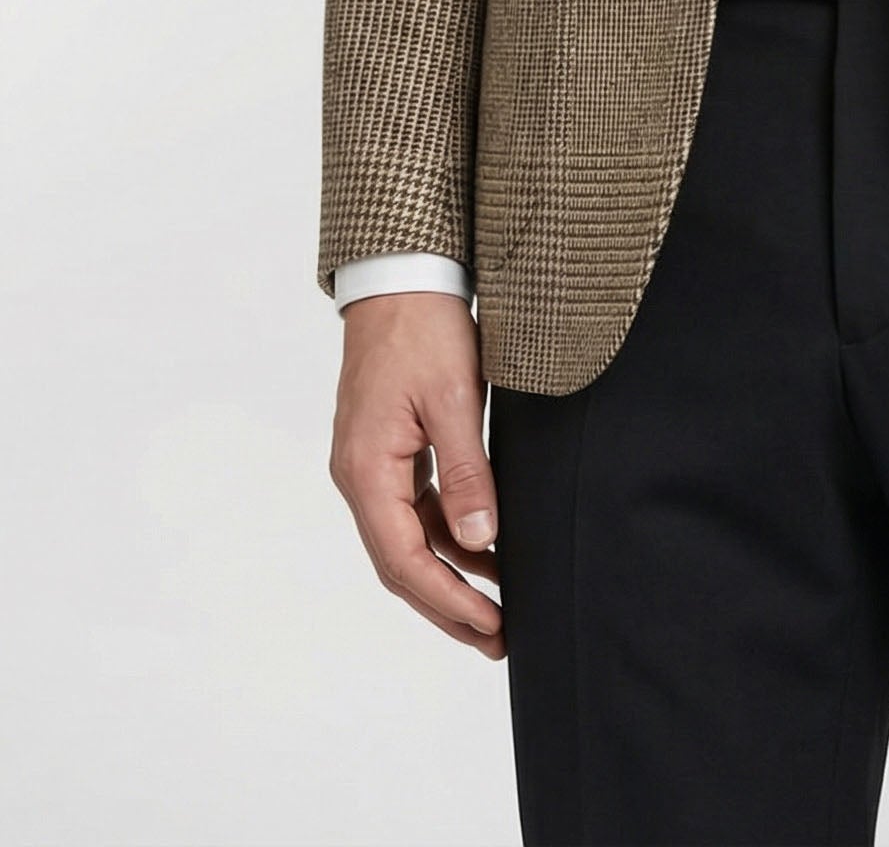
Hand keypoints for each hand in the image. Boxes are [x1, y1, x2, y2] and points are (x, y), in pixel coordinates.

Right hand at [328, 292, 505, 658]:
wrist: (402, 278)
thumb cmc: (424, 330)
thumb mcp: (452, 399)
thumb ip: (467, 471)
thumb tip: (481, 539)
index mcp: (367, 471)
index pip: (406, 560)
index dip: (448, 602)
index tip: (492, 627)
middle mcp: (360, 476)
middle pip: (403, 562)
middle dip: (449, 606)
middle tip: (498, 639)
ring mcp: (373, 464)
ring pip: (411, 539)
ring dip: (452, 575)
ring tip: (499, 608)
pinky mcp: (391, 450)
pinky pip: (418, 509)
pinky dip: (451, 534)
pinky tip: (487, 548)